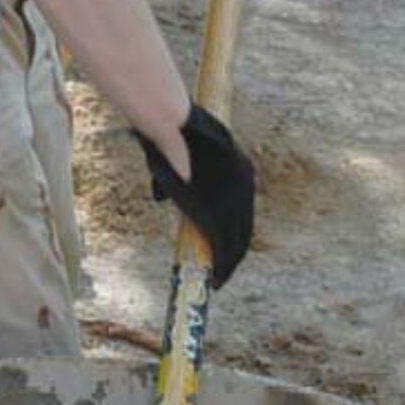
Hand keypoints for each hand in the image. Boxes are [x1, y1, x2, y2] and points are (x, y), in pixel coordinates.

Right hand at [135, 102, 254, 287]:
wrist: (175, 126)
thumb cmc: (170, 134)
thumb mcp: (179, 157)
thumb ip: (176, 178)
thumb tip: (160, 197)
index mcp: (240, 171)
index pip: (243, 210)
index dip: (236, 231)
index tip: (226, 245)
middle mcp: (243, 187)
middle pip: (245, 229)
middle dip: (234, 251)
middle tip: (224, 270)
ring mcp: (233, 199)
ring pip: (237, 241)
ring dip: (229, 263)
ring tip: (220, 279)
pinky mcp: (218, 212)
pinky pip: (225, 246)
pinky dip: (223, 267)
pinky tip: (218, 279)